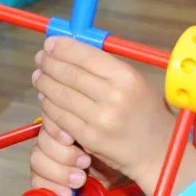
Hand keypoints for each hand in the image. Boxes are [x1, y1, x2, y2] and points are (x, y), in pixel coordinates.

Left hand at [29, 37, 175, 195]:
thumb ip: (106, 67)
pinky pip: (61, 117)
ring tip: (39, 77)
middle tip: (40, 60)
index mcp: (126, 77)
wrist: (157, 151)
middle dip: (49, 64)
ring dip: (44, 84)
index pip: (86, 56)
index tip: (50, 44)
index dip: (62, 48)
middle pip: (70, 74)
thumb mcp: (136, 82)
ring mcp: (100, 119)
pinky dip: (49, 106)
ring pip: (61, 95)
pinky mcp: (90, 138)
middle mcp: (113, 96)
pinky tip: (45, 98)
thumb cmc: (146, 113)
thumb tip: (72, 50)